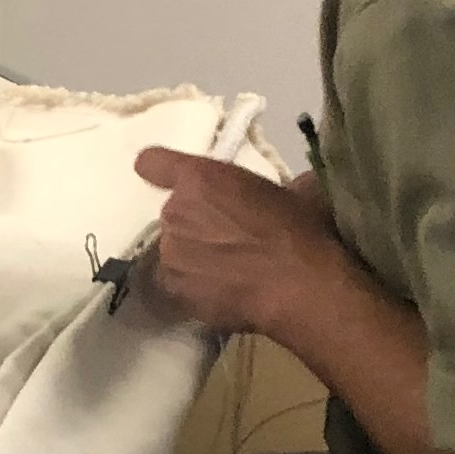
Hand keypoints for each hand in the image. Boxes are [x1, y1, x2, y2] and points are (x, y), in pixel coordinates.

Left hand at [130, 147, 369, 348]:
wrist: (300, 286)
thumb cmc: (301, 231)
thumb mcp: (291, 191)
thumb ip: (264, 186)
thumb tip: (288, 188)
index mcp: (199, 178)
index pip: (153, 163)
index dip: (159, 170)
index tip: (169, 179)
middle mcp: (174, 211)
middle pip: (173, 212)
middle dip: (195, 221)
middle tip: (228, 237)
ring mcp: (170, 252)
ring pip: (174, 248)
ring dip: (192, 254)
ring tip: (227, 269)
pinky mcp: (172, 288)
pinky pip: (176, 281)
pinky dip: (193, 284)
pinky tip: (220, 290)